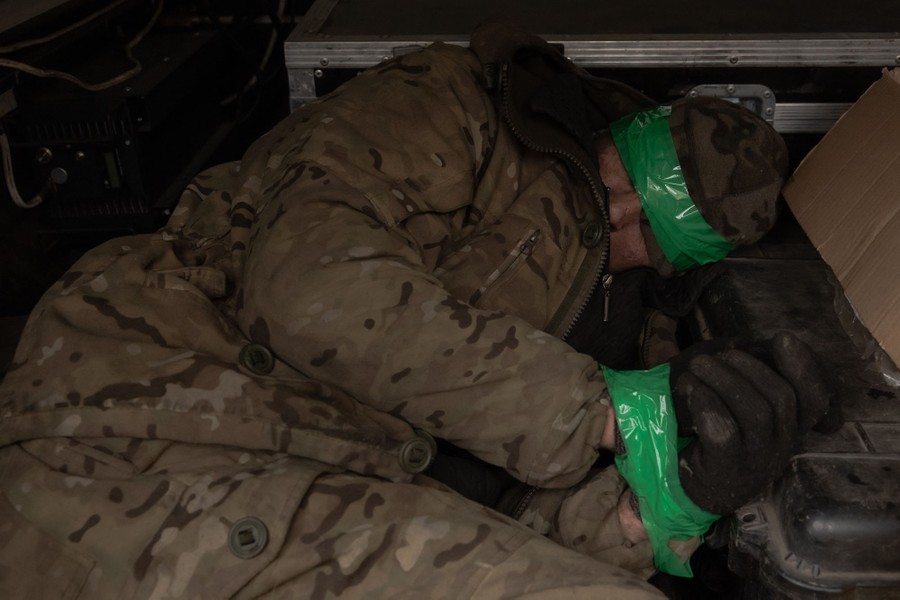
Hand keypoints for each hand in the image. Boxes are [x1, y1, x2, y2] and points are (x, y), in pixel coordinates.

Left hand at [671, 332, 830, 513]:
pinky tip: (689, 389)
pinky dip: (705, 401)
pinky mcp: (728, 469)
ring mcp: (757, 460)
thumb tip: (767, 344)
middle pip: (780, 397)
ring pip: (755, 410)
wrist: (696, 485)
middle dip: (745, 366)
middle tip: (712, 356)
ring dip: (721, 379)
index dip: (804, 367)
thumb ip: (757, 380)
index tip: (781, 338)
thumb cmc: (721, 437)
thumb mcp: (744, 407)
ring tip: (696, 367)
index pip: (815, 398)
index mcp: (790, 427)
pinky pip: (723, 430)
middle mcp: (782, 445)